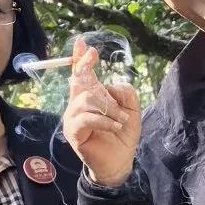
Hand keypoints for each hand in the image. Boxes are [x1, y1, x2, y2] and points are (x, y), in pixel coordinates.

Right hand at [62, 37, 140, 187]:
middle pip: (78, 80)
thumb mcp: (131, 111)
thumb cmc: (122, 135)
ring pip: (86, 99)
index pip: (81, 73)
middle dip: (88, 67)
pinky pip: (86, 118)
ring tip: (122, 119)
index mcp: (91, 96)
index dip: (80, 58)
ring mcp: (73, 117)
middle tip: (97, 62)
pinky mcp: (73, 131)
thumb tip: (112, 86)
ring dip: (109, 107)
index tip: (83, 43)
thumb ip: (126, 94)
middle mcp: (78, 104)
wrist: (119, 162)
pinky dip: (104, 120)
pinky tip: (116, 126)